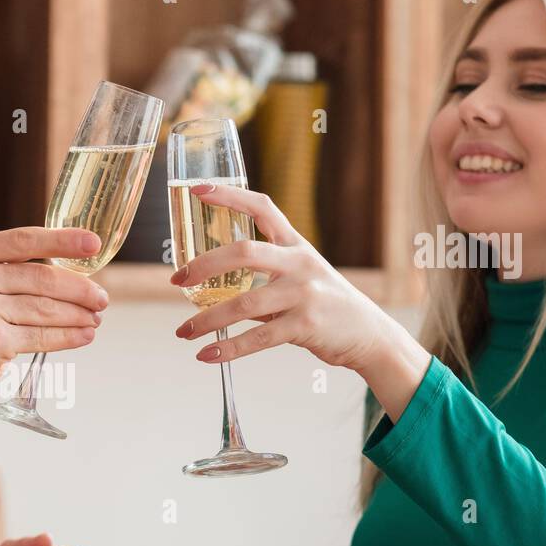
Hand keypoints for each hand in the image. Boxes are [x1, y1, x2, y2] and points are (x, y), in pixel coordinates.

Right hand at [0, 228, 109, 412]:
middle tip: (101, 297)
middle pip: (41, 278)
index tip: (93, 243)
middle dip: (79, 289)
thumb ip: (2, 269)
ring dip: (78, 315)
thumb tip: (65, 271)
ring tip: (96, 317)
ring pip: (45, 309)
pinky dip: (68, 336)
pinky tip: (83, 335)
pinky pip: (41, 336)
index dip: (62, 241)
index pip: (23, 241)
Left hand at [170, 184, 399, 373]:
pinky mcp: (305, 325)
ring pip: (244, 304)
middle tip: (177, 280)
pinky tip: (206, 355)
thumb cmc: (326, 305)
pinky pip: (258, 337)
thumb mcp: (301, 278)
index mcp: (296, 245)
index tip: (198, 190)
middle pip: (244, 252)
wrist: (368, 335)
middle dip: (204, 265)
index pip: (262, 208)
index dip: (230, 195)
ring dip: (207, 320)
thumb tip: (215, 284)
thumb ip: (264, 276)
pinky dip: (228, 349)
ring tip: (183, 332)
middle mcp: (299, 263)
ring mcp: (304, 294)